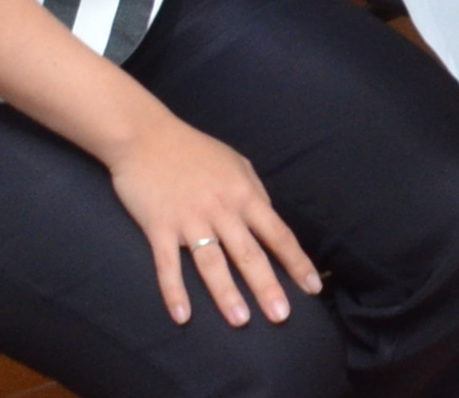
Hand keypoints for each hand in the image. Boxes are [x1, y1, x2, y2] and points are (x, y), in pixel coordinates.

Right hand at [109, 113, 318, 328]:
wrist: (147, 136)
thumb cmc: (195, 151)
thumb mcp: (237, 164)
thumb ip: (254, 193)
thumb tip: (270, 219)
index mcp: (245, 195)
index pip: (278, 234)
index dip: (296, 262)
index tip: (312, 288)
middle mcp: (222, 209)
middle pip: (249, 253)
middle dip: (267, 286)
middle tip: (282, 316)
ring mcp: (190, 219)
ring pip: (212, 262)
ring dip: (226, 293)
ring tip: (240, 321)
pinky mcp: (159, 226)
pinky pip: (167, 264)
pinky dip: (174, 291)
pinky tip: (182, 316)